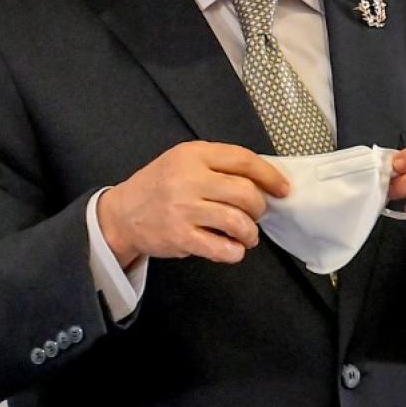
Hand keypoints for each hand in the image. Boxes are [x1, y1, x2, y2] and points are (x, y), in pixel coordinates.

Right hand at [97, 141, 290, 267]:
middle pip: (246, 192)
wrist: (123, 213)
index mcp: (193, 154)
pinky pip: (223, 248)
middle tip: (255, 214)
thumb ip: (218, 165)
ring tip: (246, 236)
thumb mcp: (183, 161)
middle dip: (259, 208)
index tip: (283, 188)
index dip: (270, 175)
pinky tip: (231, 248)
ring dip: (250, 233)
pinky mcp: (181, 237)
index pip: (244, 160)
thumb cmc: (160, 186)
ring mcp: (184, 209)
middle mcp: (189, 178)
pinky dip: (235, 252)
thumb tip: (264, 180)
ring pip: (239, 222)